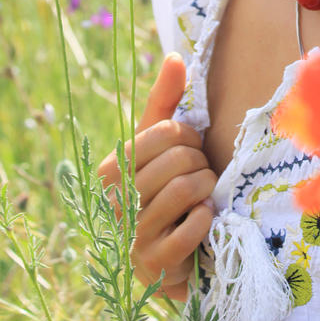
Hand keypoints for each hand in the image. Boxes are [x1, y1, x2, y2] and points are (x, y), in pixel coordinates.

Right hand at [98, 53, 217, 300]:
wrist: (170, 253)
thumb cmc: (165, 187)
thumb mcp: (161, 144)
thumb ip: (166, 100)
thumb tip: (175, 56)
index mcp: (111, 168)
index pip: (166, 132)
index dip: (191, 137)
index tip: (194, 148)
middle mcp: (114, 201)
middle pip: (179, 160)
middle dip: (202, 165)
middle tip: (203, 175)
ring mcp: (131, 236)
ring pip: (186, 190)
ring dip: (208, 190)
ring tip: (205, 195)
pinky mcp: (154, 264)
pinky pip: (191, 229)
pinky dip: (206, 220)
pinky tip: (204, 220)